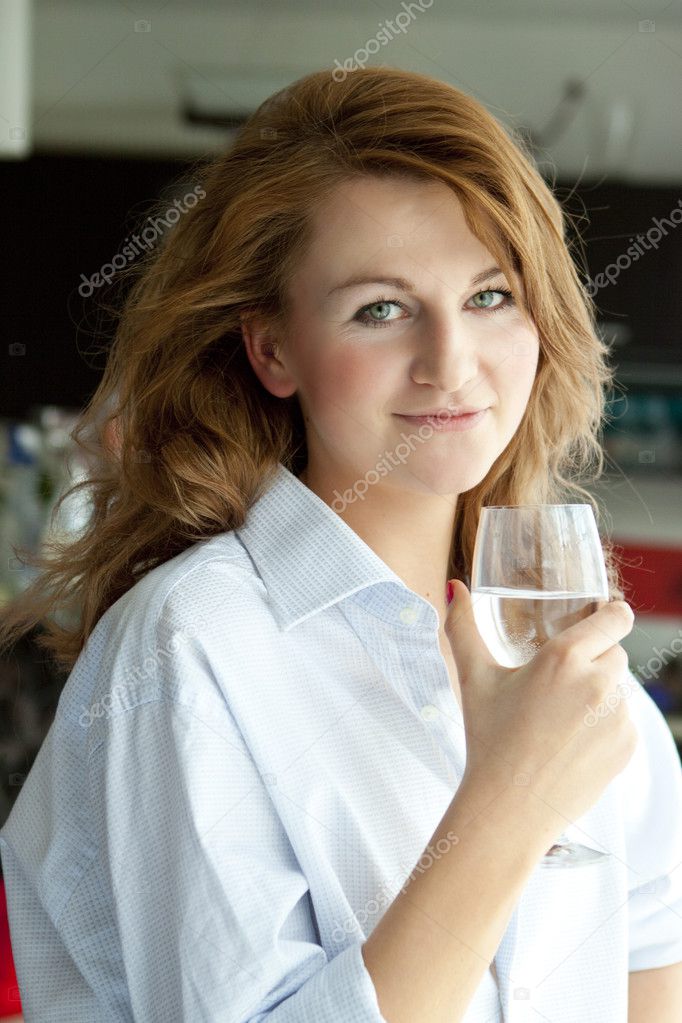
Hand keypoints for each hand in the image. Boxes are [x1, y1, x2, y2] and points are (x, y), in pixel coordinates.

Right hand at [445, 580, 637, 828]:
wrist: (508, 809)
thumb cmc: (488, 740)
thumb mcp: (473, 677)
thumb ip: (462, 626)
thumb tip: (453, 588)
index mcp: (564, 659)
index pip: (615, 618)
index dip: (612, 614)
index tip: (605, 616)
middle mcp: (598, 683)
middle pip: (615, 652)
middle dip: (594, 659)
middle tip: (560, 681)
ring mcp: (618, 718)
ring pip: (619, 688)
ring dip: (599, 693)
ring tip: (560, 717)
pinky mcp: (627, 747)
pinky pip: (624, 722)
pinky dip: (605, 726)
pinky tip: (572, 741)